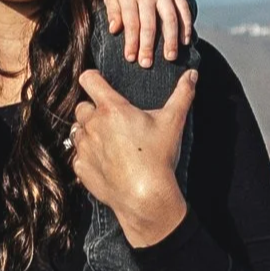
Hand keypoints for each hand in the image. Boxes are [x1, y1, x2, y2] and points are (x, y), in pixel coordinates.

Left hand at [71, 68, 194, 250]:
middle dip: (93, 110)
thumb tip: (191, 75)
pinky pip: (78, 155)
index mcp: (112, 109)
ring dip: (88, 132)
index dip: (92, 78)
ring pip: (77, 131)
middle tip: (112, 120)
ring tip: (109, 141)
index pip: (89, 80)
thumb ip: (182, 94)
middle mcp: (93, 125)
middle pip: (82, 107)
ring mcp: (84, 147)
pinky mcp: (81, 167)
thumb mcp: (173, 122)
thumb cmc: (158, 157)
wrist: (145, 196)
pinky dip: (88, 155)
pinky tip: (105, 160)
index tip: (98, 82)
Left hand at [103, 0, 193, 65]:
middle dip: (148, 45)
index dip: (131, 41)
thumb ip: (113, 11)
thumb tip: (115, 30)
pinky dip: (186, 26)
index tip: (131, 58)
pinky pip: (184, 9)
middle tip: (147, 64)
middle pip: (149, 22)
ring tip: (170, 57)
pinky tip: (185, 41)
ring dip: (171, 39)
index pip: (130, 22)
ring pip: (170, 17)